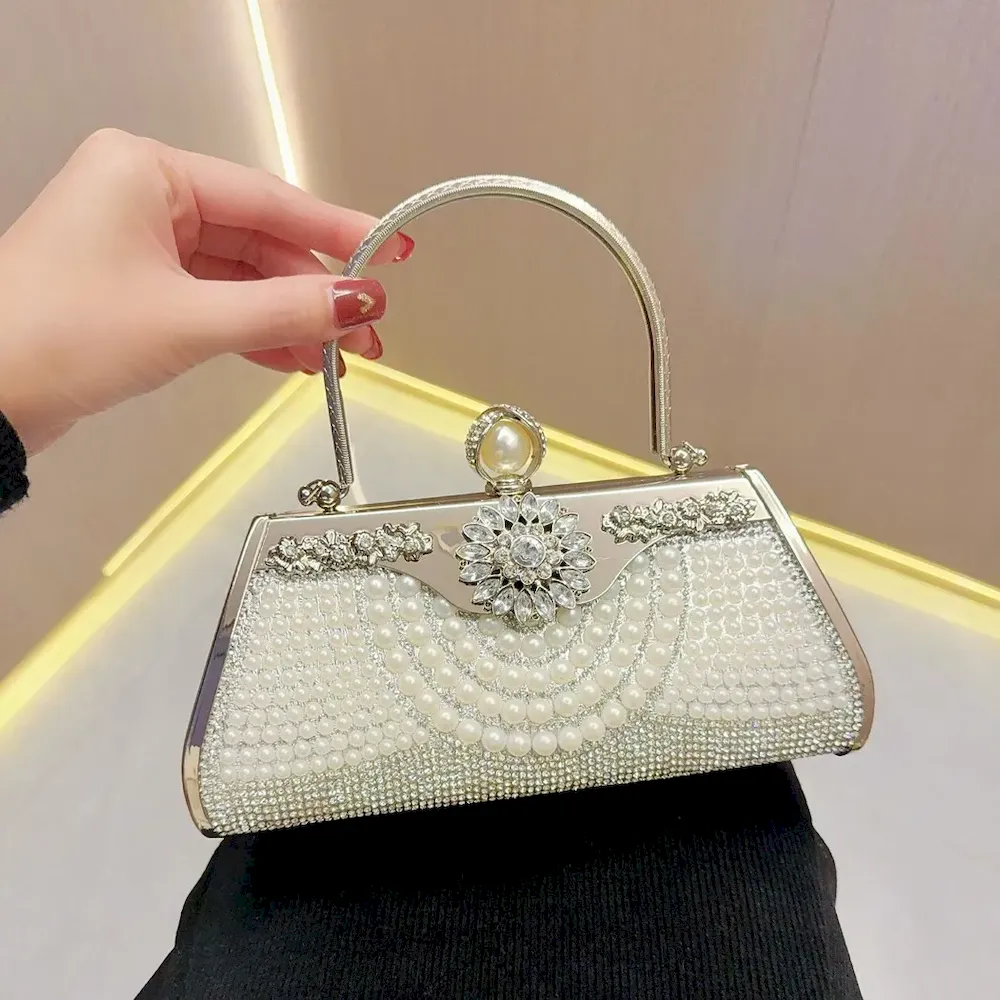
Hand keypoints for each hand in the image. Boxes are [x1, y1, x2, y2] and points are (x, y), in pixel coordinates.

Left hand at [0, 129, 412, 452]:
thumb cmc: (54, 338)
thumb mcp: (189, 321)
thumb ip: (284, 310)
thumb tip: (358, 301)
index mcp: (147, 172)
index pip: (268, 199)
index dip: (337, 231)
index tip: (392, 252)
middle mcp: (145, 199)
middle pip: (260, 242)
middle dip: (315, 294)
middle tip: (366, 332)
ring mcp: (141, 246)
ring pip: (241, 278)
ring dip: (291, 319)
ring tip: (340, 358)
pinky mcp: (139, 290)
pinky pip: (216, 302)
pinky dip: (255, 331)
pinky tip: (296, 358)